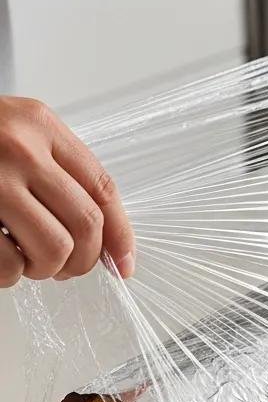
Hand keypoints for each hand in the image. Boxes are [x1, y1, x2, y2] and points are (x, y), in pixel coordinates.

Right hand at [0, 97, 134, 287]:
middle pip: (86, 224)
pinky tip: (1, 264)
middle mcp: (20, 147)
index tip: (122, 264)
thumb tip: (101, 233)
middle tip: (67, 269)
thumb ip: (54, 169)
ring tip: (28, 264)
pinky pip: (6, 262)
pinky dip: (8, 275)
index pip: (103, 188)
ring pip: (53, 248)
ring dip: (46, 270)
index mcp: (40, 125)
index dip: (120, 234)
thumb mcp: (13, 133)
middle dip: (84, 260)